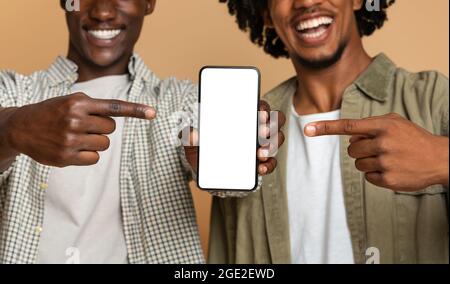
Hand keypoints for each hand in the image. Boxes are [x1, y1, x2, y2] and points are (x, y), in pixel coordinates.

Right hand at [3, 92, 155, 166]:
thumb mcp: (70, 101)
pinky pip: (94, 159)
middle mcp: (75, 119)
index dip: (135, 110)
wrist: (21, 127)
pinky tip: (74, 149)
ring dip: (96, 142)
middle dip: (102, 128)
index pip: (113, 107)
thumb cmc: (52, 112)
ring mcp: (70, 139)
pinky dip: (89, 155)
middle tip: (85, 126)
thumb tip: (118, 115)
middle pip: (111, 128)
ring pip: (104, 144)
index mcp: (78, 102)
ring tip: (78, 137)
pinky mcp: (66, 157)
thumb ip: (93, 106)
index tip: (153, 113)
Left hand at [183, 100, 285, 175]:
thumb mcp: (195, 142)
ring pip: (277, 140)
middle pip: (275, 122)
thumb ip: (190, 136)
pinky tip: (260, 168)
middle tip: (261, 133)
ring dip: (272, 146)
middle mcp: (258, 129)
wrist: (207, 170)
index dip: (264, 108)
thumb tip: (189, 132)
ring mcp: (262, 145)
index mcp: (245, 117)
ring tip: (260, 153)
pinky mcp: (262, 163)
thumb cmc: (205, 149)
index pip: (261, 107)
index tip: (260, 113)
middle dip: (272, 126)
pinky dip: (269, 165)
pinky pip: (271, 163)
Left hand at [304, 113, 448, 190]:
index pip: (348, 126)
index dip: (326, 128)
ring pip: (358, 164)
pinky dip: (375, 174)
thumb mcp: (395, 123)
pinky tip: (391, 169)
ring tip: (387, 159)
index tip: (307, 129)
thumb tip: (350, 135)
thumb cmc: (413, 138)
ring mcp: (386, 162)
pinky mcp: (388, 180)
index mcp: (383, 126)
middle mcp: (383, 143)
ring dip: (367, 162)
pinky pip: (368, 177)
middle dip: (360, 149)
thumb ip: (371, 125)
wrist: (439, 158)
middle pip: (351, 149)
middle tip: (378, 149)